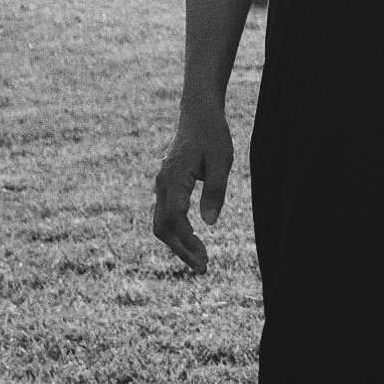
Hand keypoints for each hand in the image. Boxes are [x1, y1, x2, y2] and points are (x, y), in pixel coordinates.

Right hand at [153, 104, 232, 271]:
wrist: (197, 115)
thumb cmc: (212, 135)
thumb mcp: (221, 160)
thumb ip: (215, 190)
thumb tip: (209, 223)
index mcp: (175, 175)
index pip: (174, 215)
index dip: (186, 237)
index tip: (202, 254)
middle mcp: (163, 183)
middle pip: (162, 226)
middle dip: (181, 250)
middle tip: (204, 267)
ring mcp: (162, 186)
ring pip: (161, 224)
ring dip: (179, 245)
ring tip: (202, 261)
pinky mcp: (166, 188)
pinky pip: (165, 216)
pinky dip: (178, 234)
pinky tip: (195, 242)